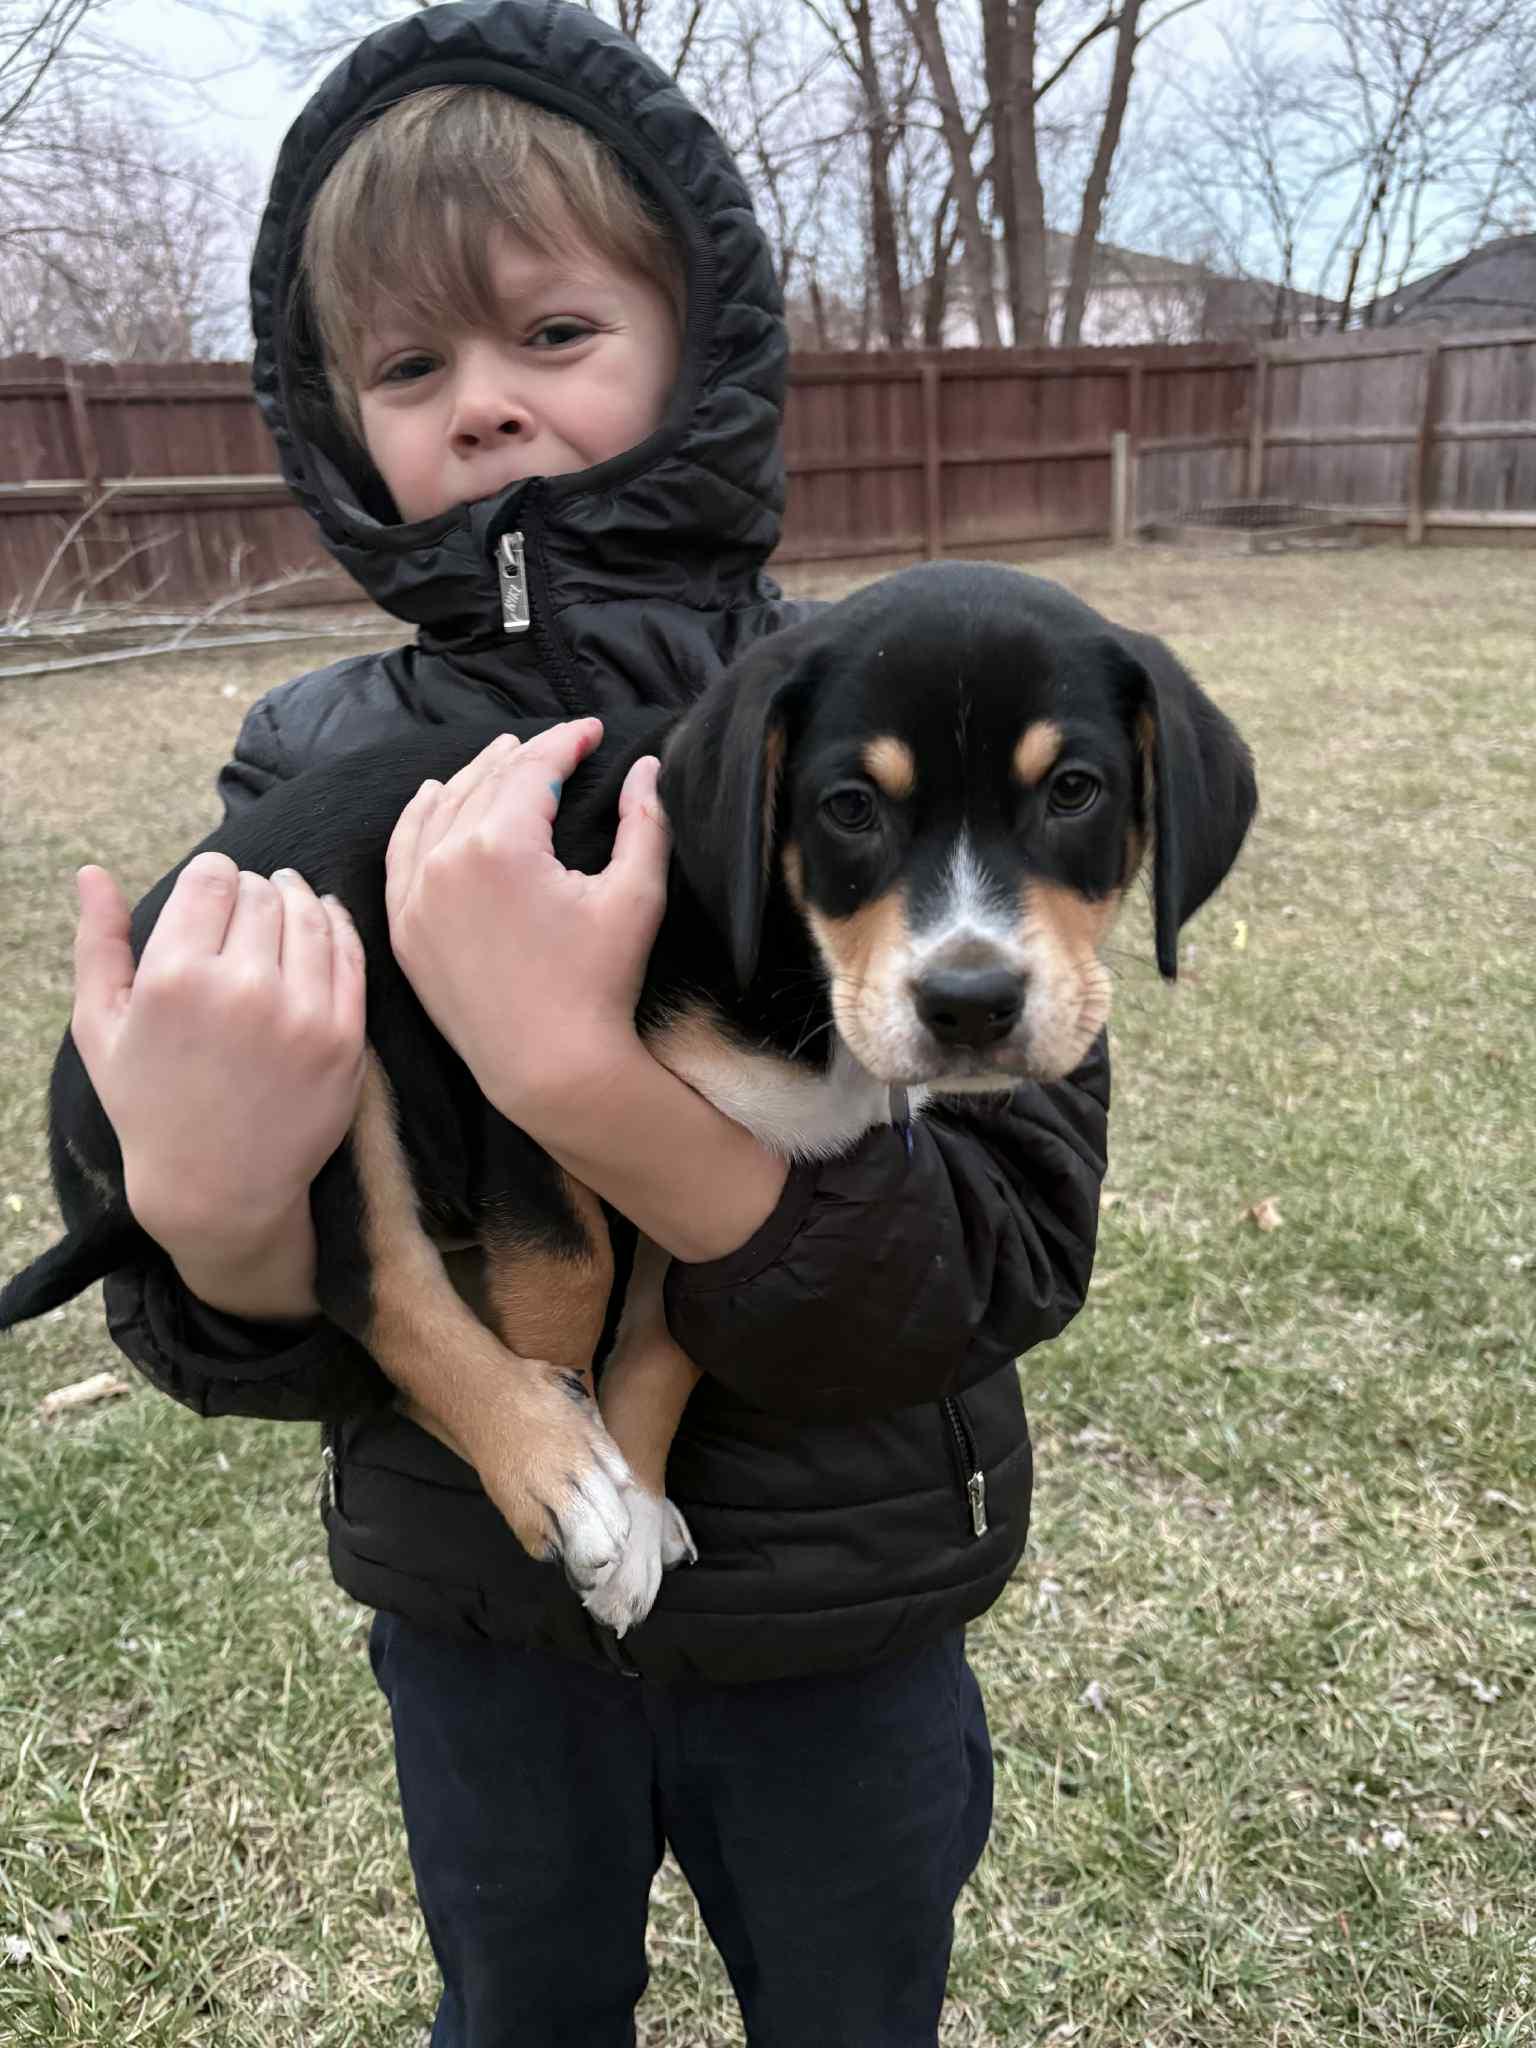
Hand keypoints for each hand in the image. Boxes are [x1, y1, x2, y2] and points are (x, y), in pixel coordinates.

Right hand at [71, 855, 365, 1307]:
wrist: (218, 1187)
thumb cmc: (150, 1104)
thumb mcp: (101, 1028)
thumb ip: (96, 945)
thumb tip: (91, 872)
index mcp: (174, 978)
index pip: (212, 879)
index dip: (213, 876)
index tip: (212, 891)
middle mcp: (240, 989)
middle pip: (263, 893)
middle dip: (254, 889)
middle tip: (248, 903)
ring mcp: (300, 1014)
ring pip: (311, 915)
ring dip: (298, 899)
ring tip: (287, 900)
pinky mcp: (344, 1037)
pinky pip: (349, 955)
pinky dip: (337, 927)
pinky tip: (323, 920)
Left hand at [384, 721, 668, 1115]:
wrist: (550, 1068)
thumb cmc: (600, 984)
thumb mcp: (634, 897)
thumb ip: (644, 822)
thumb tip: (645, 766)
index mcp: (500, 846)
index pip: (532, 769)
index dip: (566, 742)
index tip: (593, 730)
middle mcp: (445, 862)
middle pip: (485, 783)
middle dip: (525, 756)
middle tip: (557, 745)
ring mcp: (416, 897)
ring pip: (439, 811)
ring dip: (472, 778)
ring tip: (500, 756)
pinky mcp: (405, 929)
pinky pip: (402, 854)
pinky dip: (418, 818)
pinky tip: (434, 797)